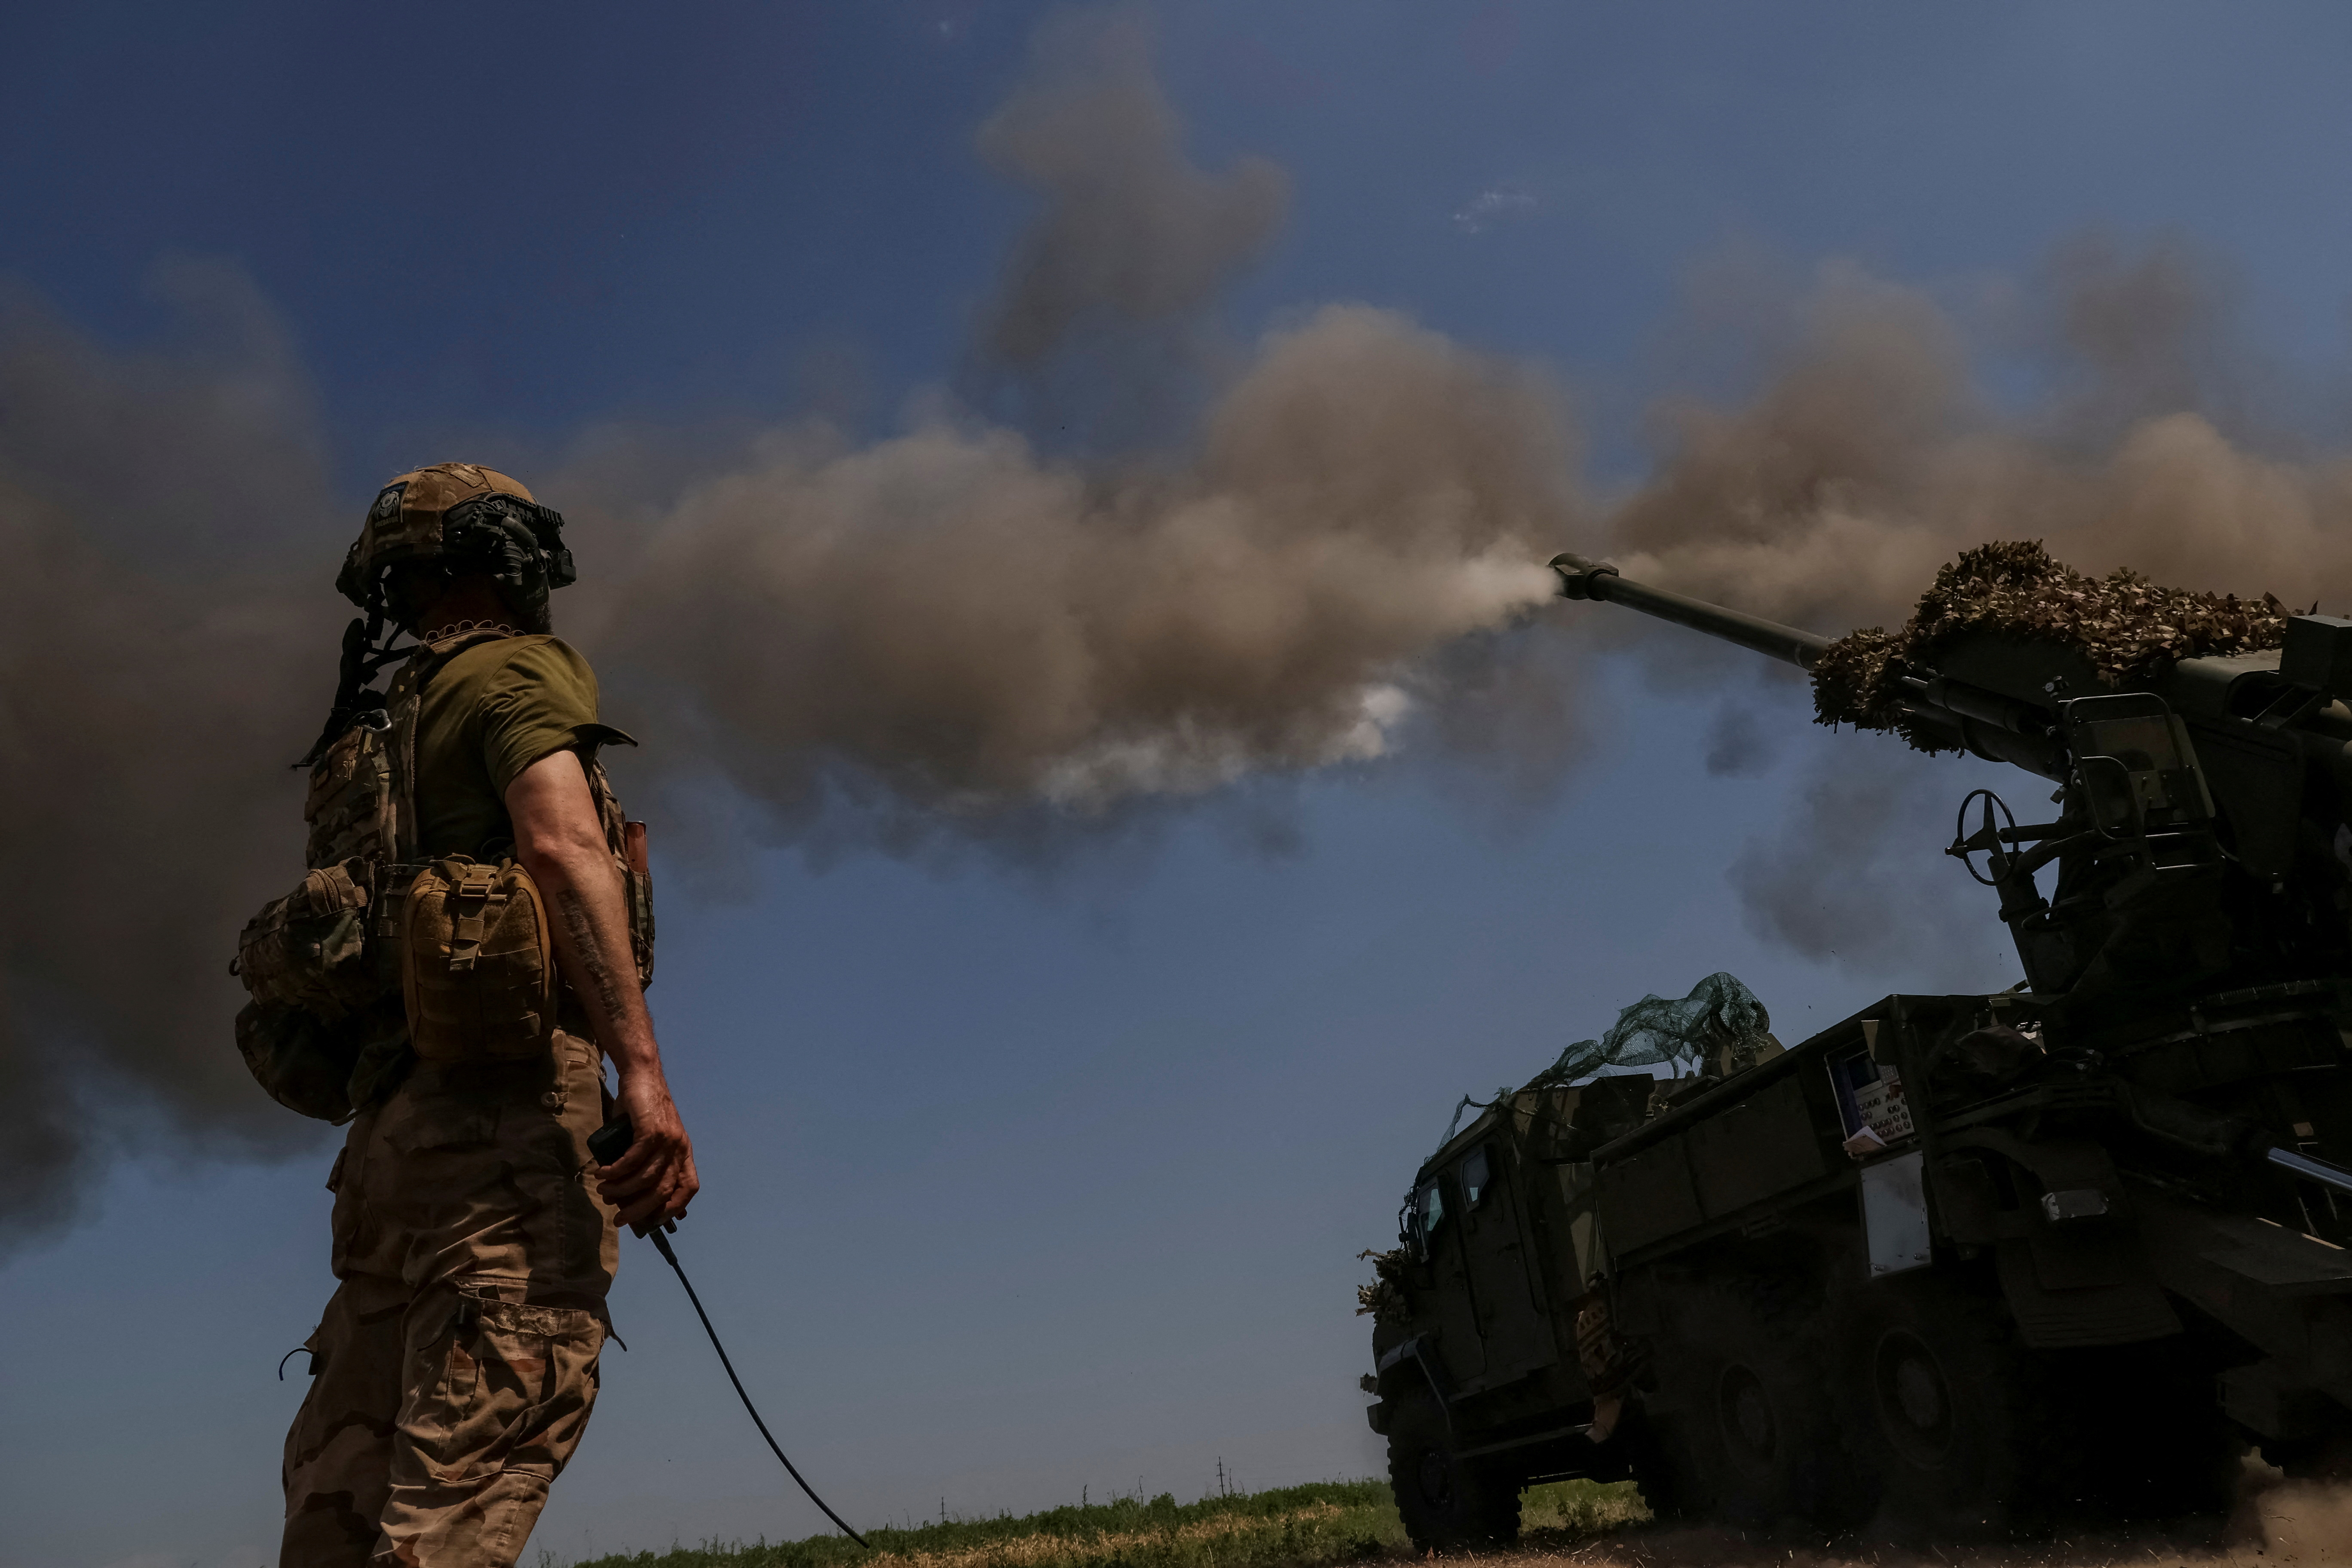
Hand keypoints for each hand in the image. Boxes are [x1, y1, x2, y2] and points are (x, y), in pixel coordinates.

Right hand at [597, 1068, 699, 1231]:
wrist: (641, 1075)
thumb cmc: (641, 1110)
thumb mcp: (649, 1139)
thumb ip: (646, 1163)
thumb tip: (630, 1195)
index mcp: (683, 1152)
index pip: (688, 1188)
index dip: (673, 1208)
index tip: (652, 1221)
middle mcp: (679, 1148)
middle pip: (664, 1190)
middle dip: (640, 1210)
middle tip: (619, 1219)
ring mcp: (668, 1139)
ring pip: (646, 1177)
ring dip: (622, 1190)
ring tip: (603, 1191)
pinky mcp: (651, 1129)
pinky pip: (633, 1159)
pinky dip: (616, 1171)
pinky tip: (602, 1173)